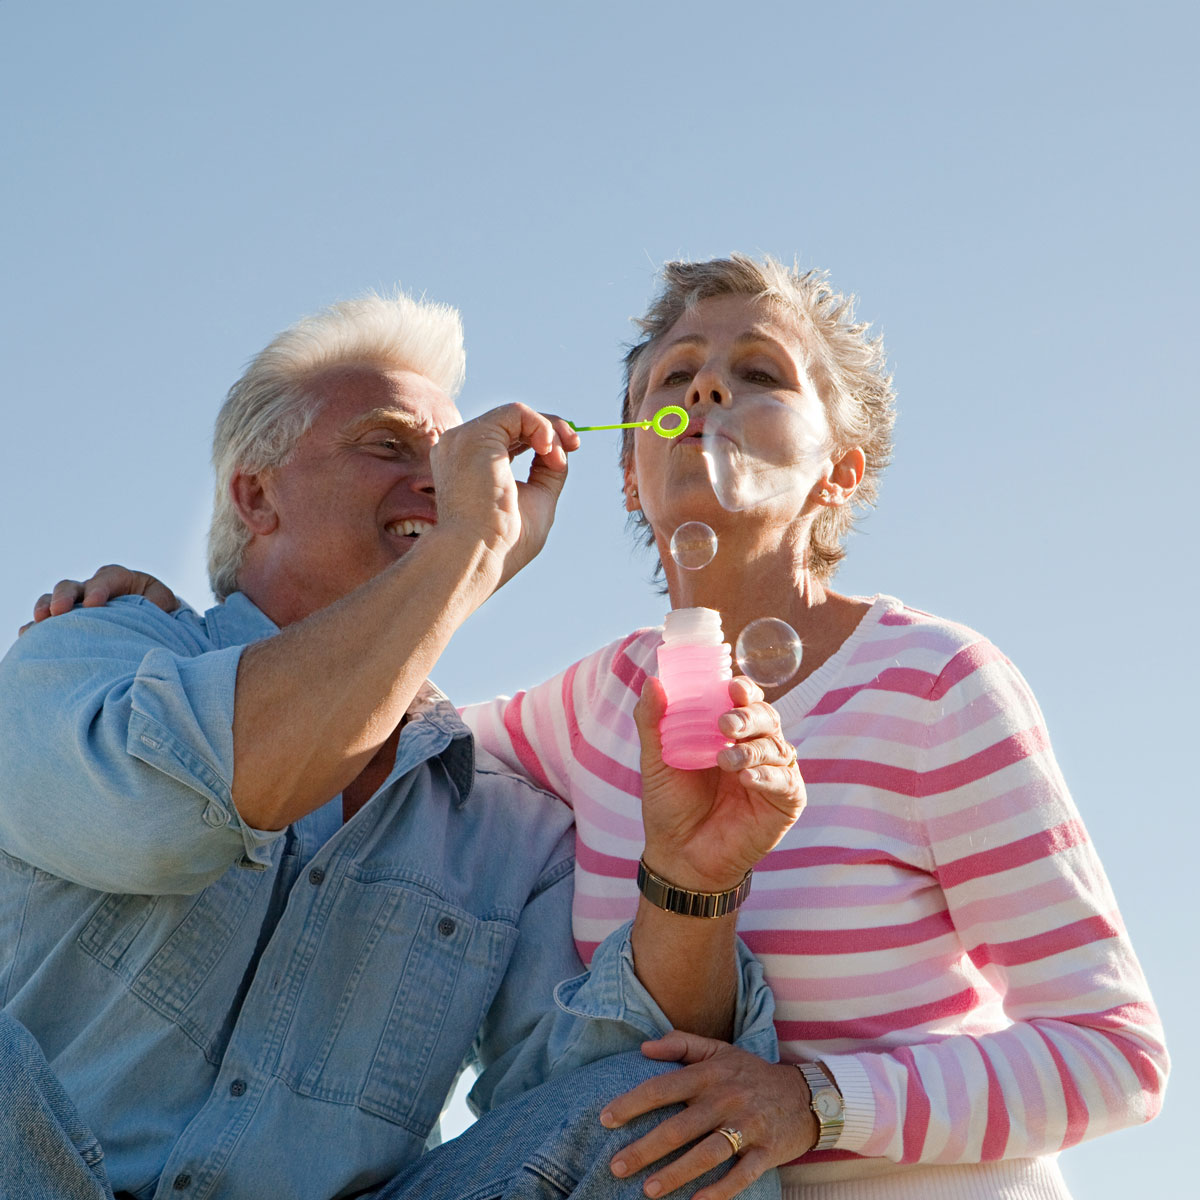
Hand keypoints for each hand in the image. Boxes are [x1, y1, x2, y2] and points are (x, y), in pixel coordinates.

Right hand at [19, 565, 178, 634]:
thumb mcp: (164, 604)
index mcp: (118, 579)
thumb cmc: (160, 611)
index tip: (94, 604)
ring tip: (40, 622)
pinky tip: (28, 636)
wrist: (153, 622)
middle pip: (72, 586)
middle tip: (60, 611)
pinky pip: (46, 623)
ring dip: (45, 609)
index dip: (98, 589)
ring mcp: (75, 604)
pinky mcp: (66, 622)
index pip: (106, 579)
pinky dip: (35, 627)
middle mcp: (92, 588)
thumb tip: (156, 612)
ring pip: (53, 600)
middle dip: (64, 597)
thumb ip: (159, 604)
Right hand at [430, 403, 578, 587]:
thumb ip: (545, 473)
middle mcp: (461, 448)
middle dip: (552, 429)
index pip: (508, 436)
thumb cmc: (504, 542)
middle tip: (574, 446)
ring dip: (550, 431)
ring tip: (558, 460)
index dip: (542, 437)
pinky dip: (541, 426)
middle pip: (513, 422)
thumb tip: (562, 450)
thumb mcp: (535, 500)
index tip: (569, 452)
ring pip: (517, 414)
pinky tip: (547, 449)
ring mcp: (464, 440)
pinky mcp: (475, 436)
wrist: (478, 556)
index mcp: (469, 464)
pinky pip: (517, 412)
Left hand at [601, 1033, 814, 1199]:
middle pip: (679, 1126)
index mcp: (710, 1073)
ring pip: (707, 1153)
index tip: (605, 1119)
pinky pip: (741, 1175)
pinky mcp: (767, 1152)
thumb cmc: (752, 1073)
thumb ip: (681, 1044)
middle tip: (616, 1165)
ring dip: (676, 1173)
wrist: (806, 1094)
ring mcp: (748, 1126)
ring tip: (647, 1190)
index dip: (632, 1103)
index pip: (662, 1087)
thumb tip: (644, 1047)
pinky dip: (720, 1190)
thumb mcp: (720, 1050)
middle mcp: (726, 1098)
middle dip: (645, 1148)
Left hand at [635, 676, 804, 890]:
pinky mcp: (786, 802)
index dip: (744, 690)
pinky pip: (786, 781)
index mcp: (728, 733)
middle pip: (766, 717)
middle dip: (749, 716)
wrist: (679, 855)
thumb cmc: (670, 805)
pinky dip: (768, 776)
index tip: (732, 687)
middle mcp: (755, 748)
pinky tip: (747, 779)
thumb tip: (652, 681)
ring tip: (725, 760)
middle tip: (726, 724)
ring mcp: (773, 774)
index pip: (745, 700)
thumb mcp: (656, 760)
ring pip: (777, 746)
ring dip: (752, 749)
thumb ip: (653, 722)